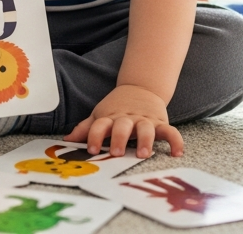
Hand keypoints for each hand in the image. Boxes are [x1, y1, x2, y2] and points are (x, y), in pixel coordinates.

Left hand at [64, 84, 183, 158]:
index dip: (95, 136)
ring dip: (145, 140)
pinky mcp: (160, 122)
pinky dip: (175, 141)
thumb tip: (66, 140)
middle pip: (122, 126)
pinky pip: (170, 131)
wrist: (141, 87)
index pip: (100, 125)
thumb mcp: (100, 115)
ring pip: (146, 128)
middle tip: (117, 152)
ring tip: (144, 153)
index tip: (92, 149)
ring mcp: (145, 120)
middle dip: (119, 138)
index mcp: (110, 117)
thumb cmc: (117, 108)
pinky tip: (176, 153)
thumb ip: (86, 129)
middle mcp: (127, 119)